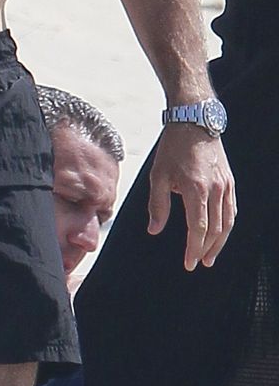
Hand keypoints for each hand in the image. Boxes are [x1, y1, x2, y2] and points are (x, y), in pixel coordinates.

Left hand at [148, 126, 234, 268]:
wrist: (194, 122)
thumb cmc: (173, 148)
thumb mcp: (158, 175)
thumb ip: (157, 205)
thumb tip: (154, 230)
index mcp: (196, 189)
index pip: (198, 228)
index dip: (194, 248)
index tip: (189, 263)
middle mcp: (215, 189)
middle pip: (215, 229)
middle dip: (207, 250)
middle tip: (199, 263)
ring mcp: (225, 185)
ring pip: (227, 222)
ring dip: (220, 242)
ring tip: (210, 256)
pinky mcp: (229, 181)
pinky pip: (231, 209)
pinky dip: (227, 225)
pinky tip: (220, 234)